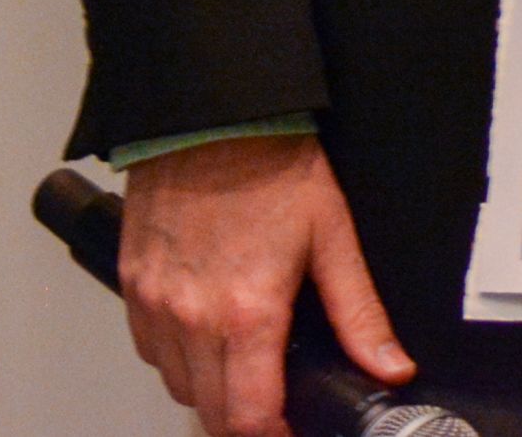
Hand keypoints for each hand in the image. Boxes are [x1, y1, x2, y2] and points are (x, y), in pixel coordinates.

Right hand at [117, 132, 411, 436]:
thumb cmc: (273, 167)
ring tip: (245, 364)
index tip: (289, 429)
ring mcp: (154, 304)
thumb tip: (390, 365)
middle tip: (274, 404)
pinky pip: (149, 349)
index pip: (246, 416)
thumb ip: (359, 315)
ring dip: (208, 389)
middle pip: (206, 411)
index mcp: (246, 313)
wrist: (213, 116)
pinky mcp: (131, 286)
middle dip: (242, 419)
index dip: (271, 435)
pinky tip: (207, 332)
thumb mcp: (334, 239)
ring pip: (175, 384)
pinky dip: (176, 356)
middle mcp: (191, 318)